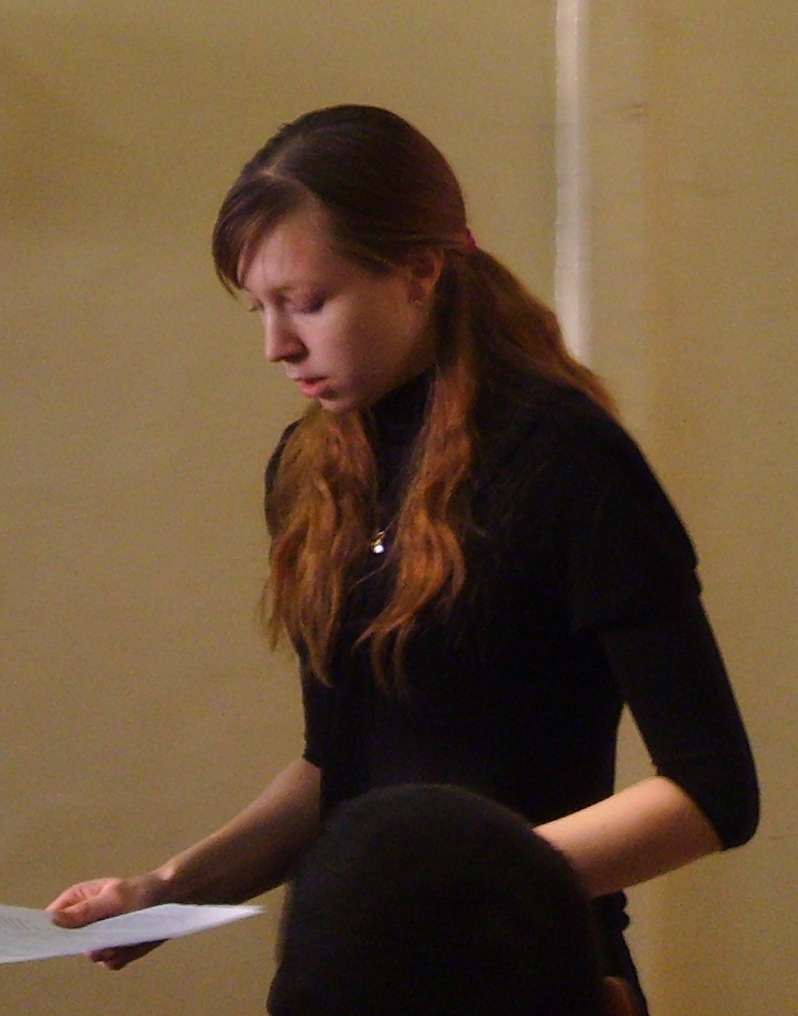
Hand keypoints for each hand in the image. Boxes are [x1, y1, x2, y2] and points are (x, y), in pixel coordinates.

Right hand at [47, 873, 167, 969]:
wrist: (169, 898)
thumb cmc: (140, 891)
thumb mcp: (113, 898)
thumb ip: (85, 911)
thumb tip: (54, 921)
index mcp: (78, 900)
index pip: (51, 919)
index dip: (50, 930)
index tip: (59, 939)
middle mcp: (84, 922)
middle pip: (71, 944)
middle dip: (91, 942)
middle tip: (109, 933)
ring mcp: (98, 937)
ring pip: (93, 955)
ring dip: (112, 948)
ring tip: (129, 931)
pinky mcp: (113, 950)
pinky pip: (110, 962)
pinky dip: (124, 954)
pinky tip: (135, 940)